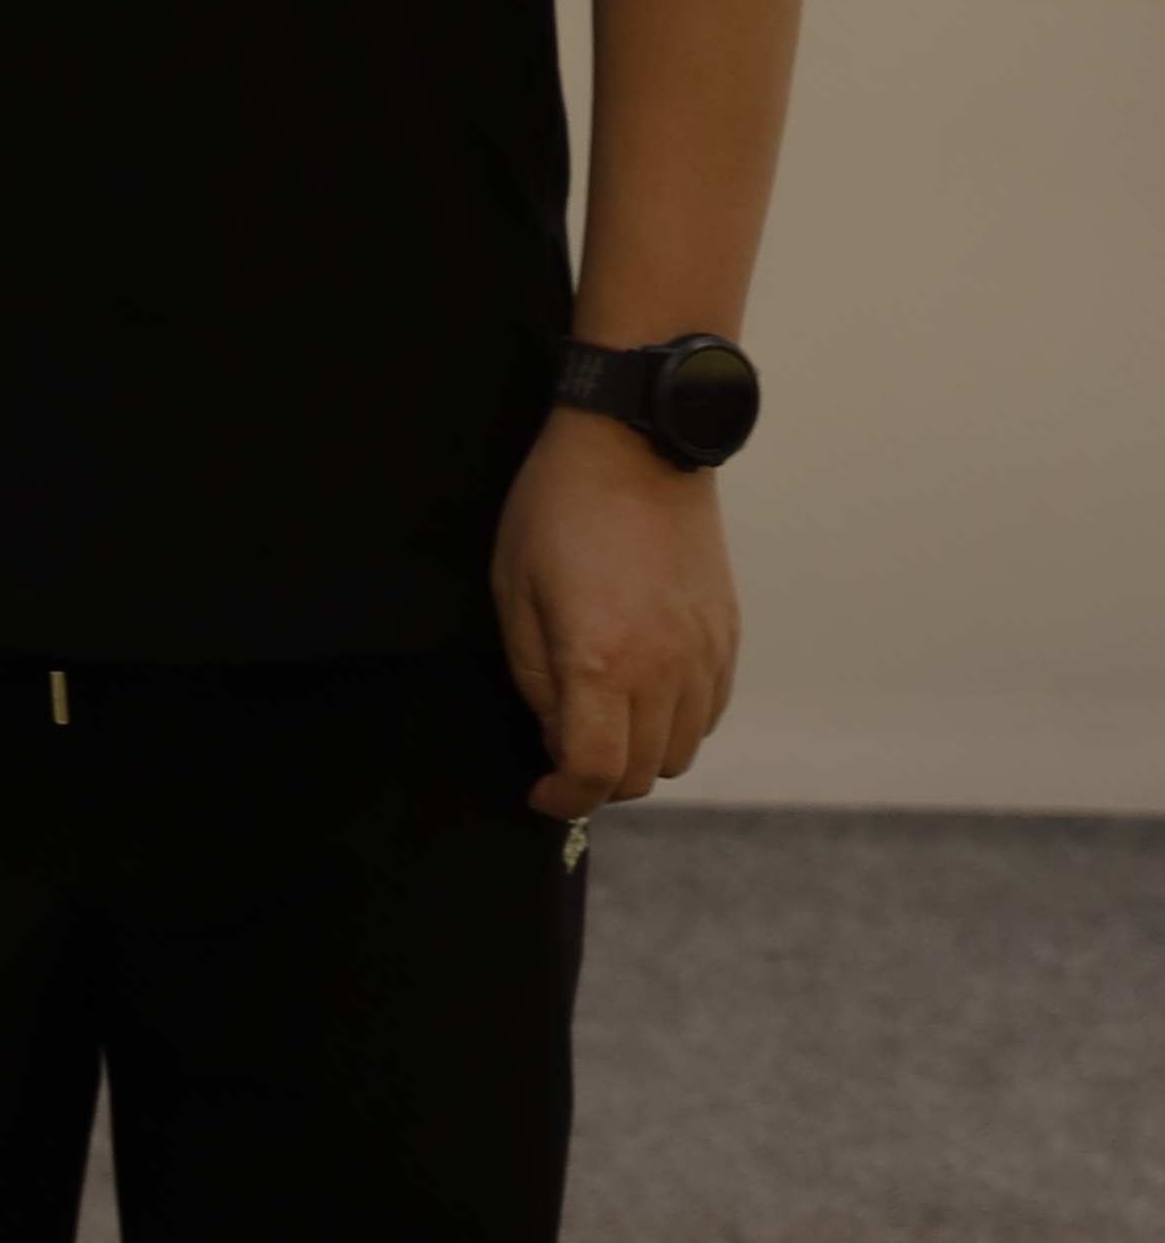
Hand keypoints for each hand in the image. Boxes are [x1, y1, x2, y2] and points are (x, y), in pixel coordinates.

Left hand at [492, 404, 740, 819]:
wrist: (635, 444)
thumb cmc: (557, 509)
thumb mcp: (514, 592)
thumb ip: (535, 679)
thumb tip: (556, 736)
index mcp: (602, 660)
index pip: (596, 772)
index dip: (564, 799)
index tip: (542, 792)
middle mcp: (665, 668)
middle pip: (641, 773)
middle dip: (597, 778)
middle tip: (563, 747)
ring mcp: (704, 652)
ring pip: (680, 751)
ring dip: (639, 752)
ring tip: (604, 714)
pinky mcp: (727, 634)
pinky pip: (708, 712)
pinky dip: (676, 722)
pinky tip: (643, 690)